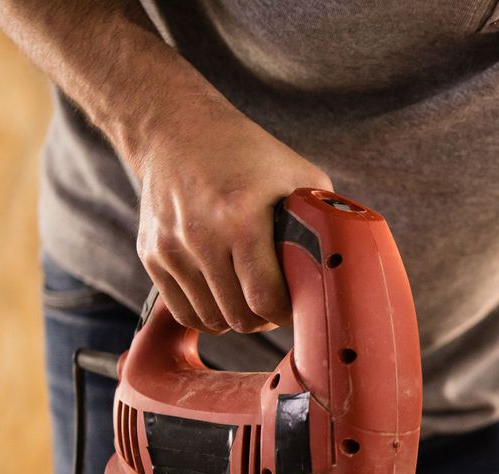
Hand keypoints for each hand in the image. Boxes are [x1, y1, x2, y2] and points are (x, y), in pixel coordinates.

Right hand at [128, 97, 331, 332]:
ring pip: (210, 320)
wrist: (175, 129)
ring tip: (251, 300)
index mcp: (241, 218)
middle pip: (238, 316)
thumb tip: (346, 257)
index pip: (265, 299)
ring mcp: (171, 248)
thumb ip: (323, 218)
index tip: (296, 304)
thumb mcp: (298, 174)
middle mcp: (200, 236)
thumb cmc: (246, 153)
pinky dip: (207, 314)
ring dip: (235, 318)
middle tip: (277, 305)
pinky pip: (183, 311)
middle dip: (264, 319)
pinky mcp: (152, 255)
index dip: (286, 313)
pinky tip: (224, 297)